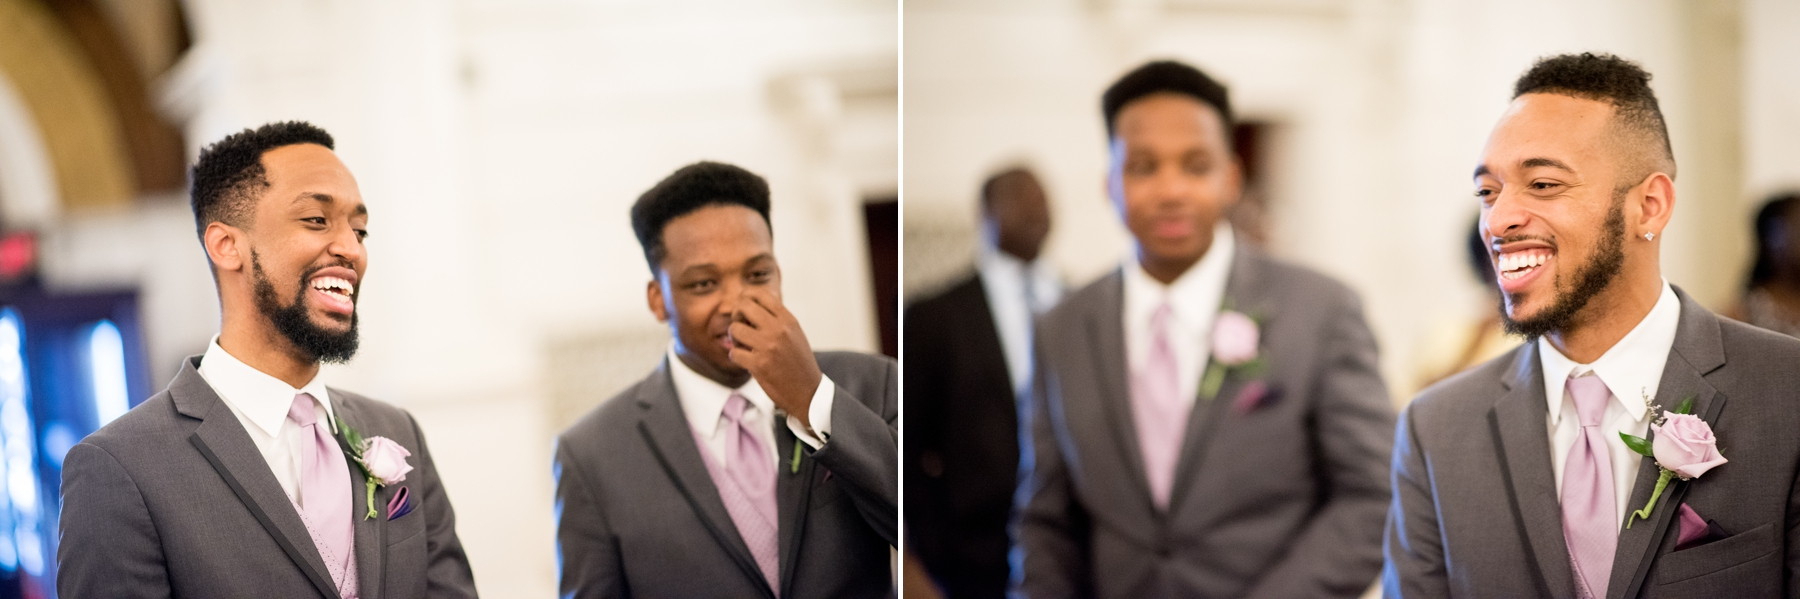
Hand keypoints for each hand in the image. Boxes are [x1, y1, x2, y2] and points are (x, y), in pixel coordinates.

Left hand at [727, 288, 823, 428]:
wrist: (808, 392)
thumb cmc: (798, 362)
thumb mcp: (794, 333)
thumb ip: (776, 318)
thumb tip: (748, 304)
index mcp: (788, 320)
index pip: (759, 294)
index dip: (746, 299)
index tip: (745, 311)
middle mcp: (778, 329)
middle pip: (743, 306)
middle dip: (737, 316)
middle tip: (742, 328)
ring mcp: (768, 347)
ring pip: (735, 329)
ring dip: (735, 339)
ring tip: (744, 346)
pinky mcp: (759, 365)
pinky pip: (734, 353)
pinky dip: (736, 357)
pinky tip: (746, 361)